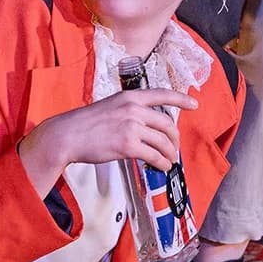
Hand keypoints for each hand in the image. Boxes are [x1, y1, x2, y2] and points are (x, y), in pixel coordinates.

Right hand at [17, 88, 198, 195]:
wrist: (68, 135)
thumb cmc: (86, 123)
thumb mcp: (110, 106)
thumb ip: (129, 111)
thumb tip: (147, 124)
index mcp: (130, 97)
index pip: (162, 94)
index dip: (181, 99)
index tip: (194, 103)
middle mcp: (134, 109)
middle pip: (167, 124)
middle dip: (175, 139)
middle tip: (175, 148)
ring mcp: (131, 127)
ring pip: (163, 142)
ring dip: (170, 154)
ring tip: (169, 161)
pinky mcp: (128, 145)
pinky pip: (154, 156)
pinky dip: (161, 163)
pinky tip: (161, 167)